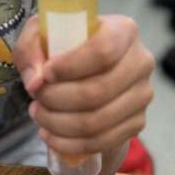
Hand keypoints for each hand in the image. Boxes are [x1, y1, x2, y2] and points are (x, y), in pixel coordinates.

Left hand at [13, 15, 153, 174]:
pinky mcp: (137, 123)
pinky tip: (50, 134)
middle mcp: (141, 62)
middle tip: (36, 98)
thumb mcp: (41, 34)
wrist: (87, 69)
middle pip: (98, 91)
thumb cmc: (64, 46)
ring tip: (38, 114)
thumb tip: (36, 82)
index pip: (102, 51)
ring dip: (59, 123)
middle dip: (57, 99)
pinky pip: (102, 141)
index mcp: (124, 30)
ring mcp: (142, 95)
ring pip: (98, 121)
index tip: (45, 74)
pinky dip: (69, 143)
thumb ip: (31, 48)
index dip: (70, 67)